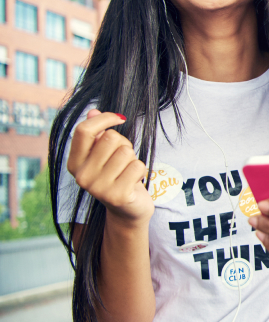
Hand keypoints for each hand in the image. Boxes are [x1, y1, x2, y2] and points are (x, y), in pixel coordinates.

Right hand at [67, 109, 153, 226]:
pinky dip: (141, 170)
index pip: (84, 130)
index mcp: (74, 163)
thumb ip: (98, 134)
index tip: (120, 118)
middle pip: (111, 138)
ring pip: (126, 152)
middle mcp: (81, 176)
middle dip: (124, 144)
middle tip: (123, 160)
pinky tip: (133, 181)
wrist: (128, 210)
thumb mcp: (105, 154)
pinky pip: (137, 166)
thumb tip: (93, 111)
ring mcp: (98, 188)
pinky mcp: (117, 196)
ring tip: (127, 171)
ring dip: (132, 158)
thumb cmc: (117, 175)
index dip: (105, 119)